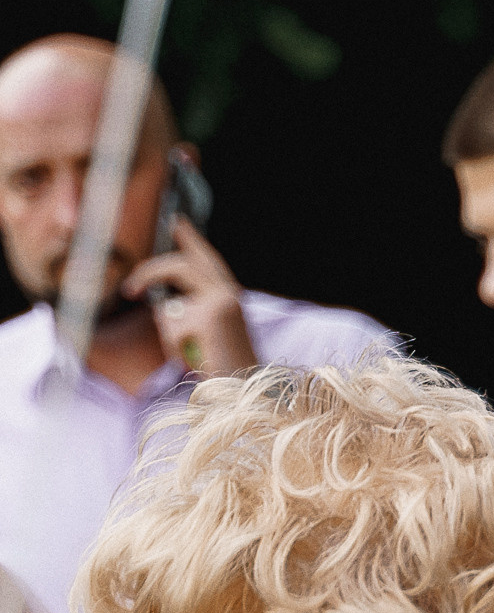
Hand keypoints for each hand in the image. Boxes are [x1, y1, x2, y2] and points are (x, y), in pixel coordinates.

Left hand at [121, 217, 255, 376]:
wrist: (244, 393)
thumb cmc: (224, 368)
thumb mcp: (206, 333)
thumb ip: (191, 310)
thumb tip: (162, 303)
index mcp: (230, 295)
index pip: (206, 257)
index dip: (190, 237)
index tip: (175, 219)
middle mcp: (228, 292)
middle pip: (181, 264)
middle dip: (150, 274)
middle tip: (130, 290)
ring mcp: (220, 301)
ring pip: (170, 302)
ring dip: (169, 331)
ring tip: (186, 353)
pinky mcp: (209, 316)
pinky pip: (170, 324)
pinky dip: (173, 346)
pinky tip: (192, 360)